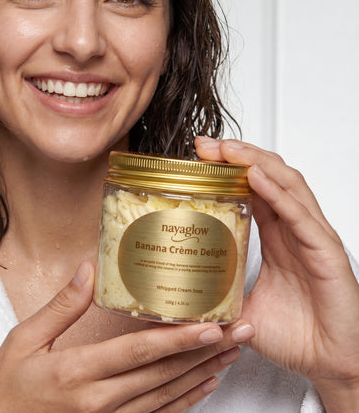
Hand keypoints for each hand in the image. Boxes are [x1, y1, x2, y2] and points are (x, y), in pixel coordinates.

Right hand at [0, 260, 253, 412]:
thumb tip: (88, 270)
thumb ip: (61, 307)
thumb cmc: (4, 391)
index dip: (177, 339)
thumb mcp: (22, 341)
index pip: (138, 352)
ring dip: (201, 374)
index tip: (209, 326)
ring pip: (166, 396)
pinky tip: (204, 388)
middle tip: (237, 334)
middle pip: (162, 373)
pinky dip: (185, 403)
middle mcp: (100, 401)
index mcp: (78, 372)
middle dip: (204, 352)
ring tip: (230, 355)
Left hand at [195, 136, 358, 409]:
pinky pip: (299, 216)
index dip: (229, 168)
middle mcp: (293, 230)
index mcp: (277, 236)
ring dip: (256, 162)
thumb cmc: (297, 334)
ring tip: (228, 149)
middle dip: (238, 156)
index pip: (253, 189)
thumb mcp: (242, 308)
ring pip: (286, 185)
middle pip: (269, 176)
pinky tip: (256, 177)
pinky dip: (277, 193)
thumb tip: (180, 294)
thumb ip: (216, 296)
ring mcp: (311, 238)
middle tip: (206, 145)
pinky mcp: (326, 253)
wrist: (330, 364)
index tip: (200, 157)